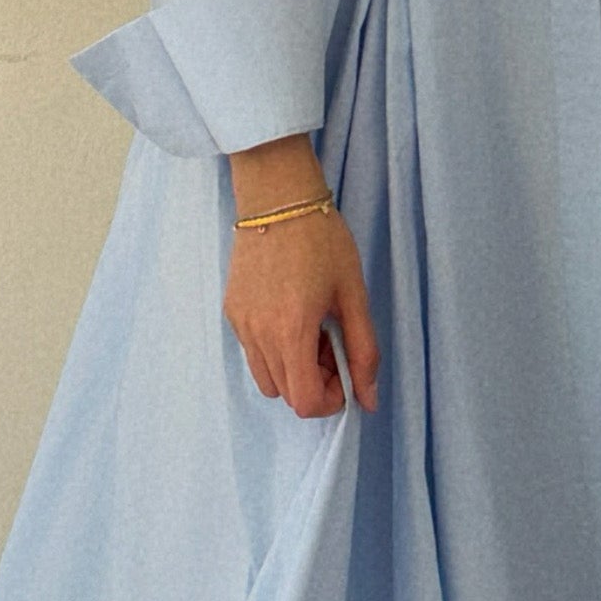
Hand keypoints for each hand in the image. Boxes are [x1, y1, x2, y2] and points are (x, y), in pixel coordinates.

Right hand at [225, 174, 381, 417]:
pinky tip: (290, 313)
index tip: (345, 369)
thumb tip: (369, 400)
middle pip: (287, 395)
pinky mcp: (231, 312)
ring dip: (292, 370)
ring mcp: (240, 325)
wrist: (278, 197)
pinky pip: (253, 353)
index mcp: (291, 330)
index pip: (306, 403)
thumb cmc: (323, 239)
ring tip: (310, 329)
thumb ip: (364, 351)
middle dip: (315, 382)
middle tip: (331, 342)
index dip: (332, 398)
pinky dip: (274, 350)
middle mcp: (259, 334)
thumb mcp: (354, 294)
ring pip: (267, 379)